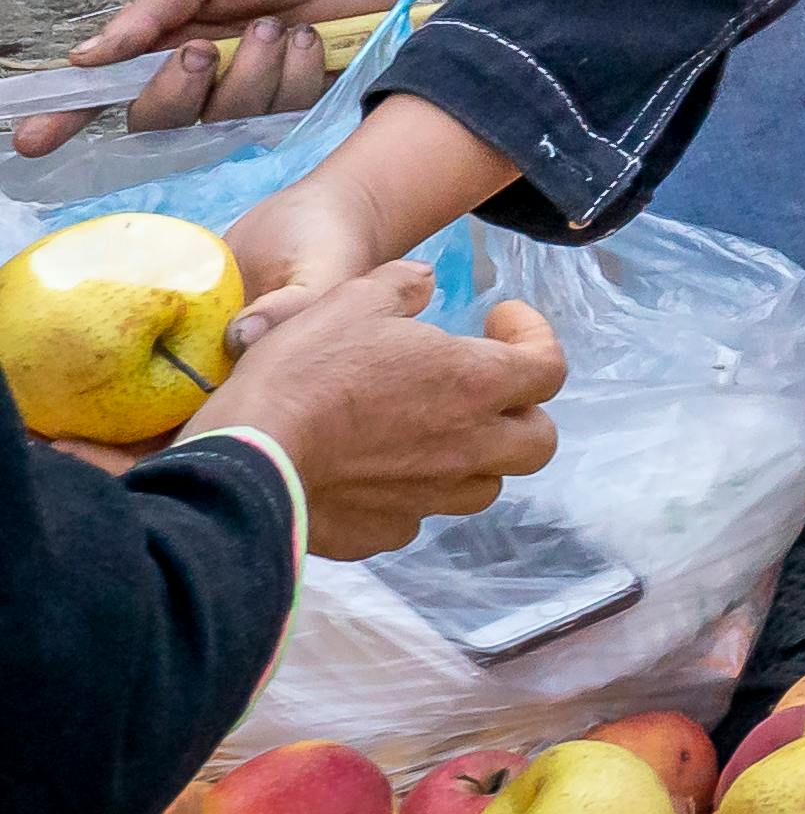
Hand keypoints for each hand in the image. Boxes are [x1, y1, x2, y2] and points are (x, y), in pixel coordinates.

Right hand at [33, 0, 450, 160]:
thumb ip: (148, 11)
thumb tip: (85, 58)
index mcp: (165, 38)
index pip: (106, 89)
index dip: (67, 116)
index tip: (32, 139)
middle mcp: (200, 74)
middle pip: (159, 117)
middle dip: (179, 88)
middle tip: (205, 49)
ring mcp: (250, 91)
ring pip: (225, 116)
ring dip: (255, 69)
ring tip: (281, 25)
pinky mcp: (299, 101)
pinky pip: (283, 109)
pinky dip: (299, 71)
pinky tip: (315, 39)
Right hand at [200, 263, 569, 564]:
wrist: (245, 461)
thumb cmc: (304, 373)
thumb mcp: (352, 300)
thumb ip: (402, 285)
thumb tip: (427, 280)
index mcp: (476, 384)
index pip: (550, 368)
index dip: (535, 338)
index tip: (499, 320)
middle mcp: (467, 448)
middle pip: (537, 442)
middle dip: (522, 413)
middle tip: (483, 389)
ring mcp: (427, 498)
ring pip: (484, 488)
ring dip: (473, 460)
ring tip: (433, 433)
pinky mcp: (382, 533)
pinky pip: (416, 516)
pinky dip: (411, 495)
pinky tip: (376, 474)